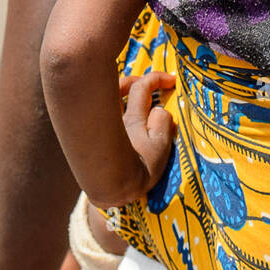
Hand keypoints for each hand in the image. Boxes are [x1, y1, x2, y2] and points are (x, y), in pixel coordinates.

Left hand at [117, 70, 176, 202]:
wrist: (110, 191)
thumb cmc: (138, 172)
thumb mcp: (160, 149)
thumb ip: (163, 125)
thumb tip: (160, 109)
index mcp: (134, 119)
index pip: (142, 87)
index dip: (157, 78)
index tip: (172, 80)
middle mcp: (116, 118)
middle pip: (121, 87)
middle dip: (137, 80)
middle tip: (152, 85)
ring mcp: (104, 127)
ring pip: (110, 99)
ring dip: (123, 91)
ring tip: (134, 95)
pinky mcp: (97, 138)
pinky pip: (105, 114)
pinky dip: (114, 107)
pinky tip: (119, 115)